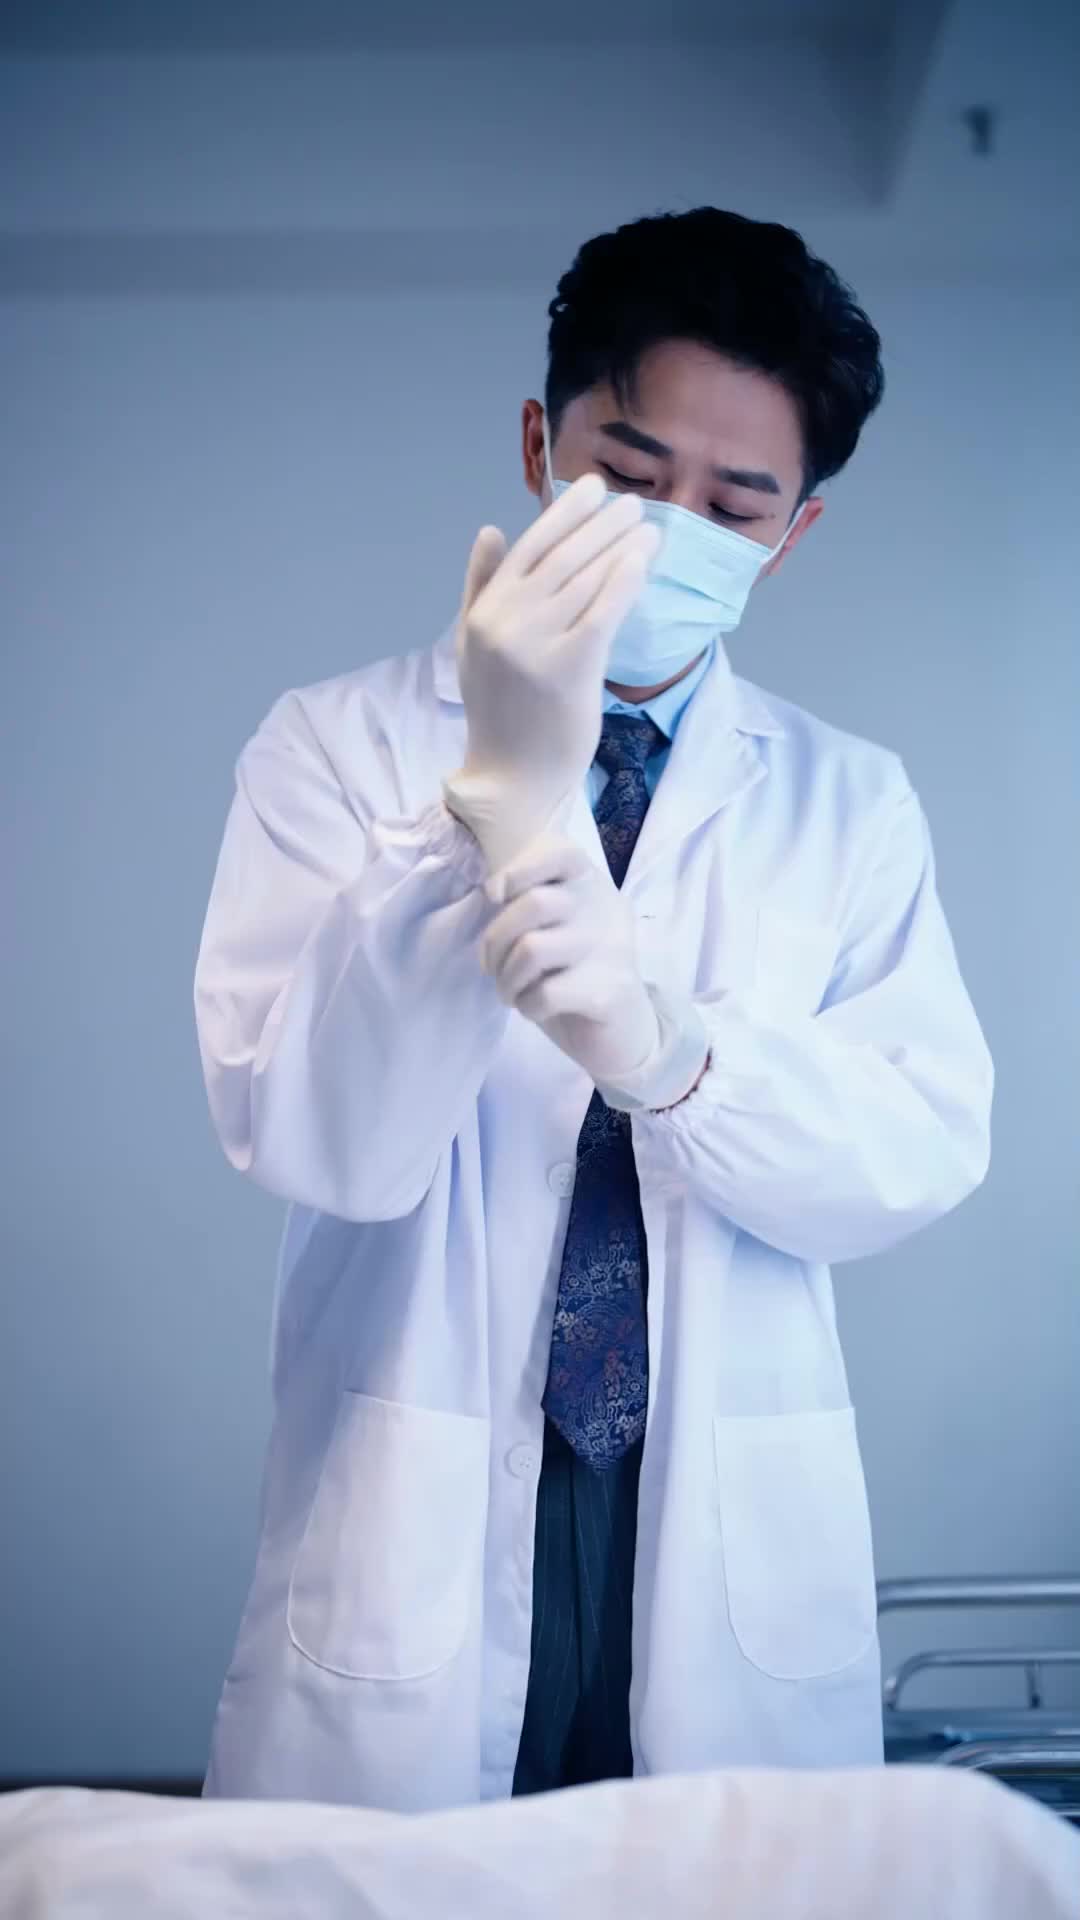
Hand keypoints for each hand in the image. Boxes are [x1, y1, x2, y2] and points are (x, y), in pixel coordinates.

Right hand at [443, 479, 659, 870]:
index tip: (595, 490)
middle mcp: (506, 621)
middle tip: (633, 504)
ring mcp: (537, 643)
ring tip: (649, 528)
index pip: (529, 547)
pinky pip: (603, 611)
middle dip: (602, 524)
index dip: (565, 514)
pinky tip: (643, 559)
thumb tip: (491, 530)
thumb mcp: (473, 645)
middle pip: (563, 557)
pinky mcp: (570, 668)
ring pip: (586, 579)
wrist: (510, 778)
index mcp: (483, 612)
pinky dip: (624, 579)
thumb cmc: (499, 714)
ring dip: (621, 545)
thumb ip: (480, 586)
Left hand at [480, 834, 710, 1109]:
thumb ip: (531, 901)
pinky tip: (535, 1010)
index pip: (561, 852)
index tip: (496, 895)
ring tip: (512, 993)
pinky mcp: (609, 991)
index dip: (520, 867)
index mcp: (592, 887)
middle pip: (534, 903)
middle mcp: (606, 909)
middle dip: (496, 941)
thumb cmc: (577, 974)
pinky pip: (546, 992)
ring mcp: (613, 949)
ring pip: (533, 948)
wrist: (625, 1032)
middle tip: (495, 968)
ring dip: (507, 979)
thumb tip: (495, 890)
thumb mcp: (557, 927)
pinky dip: (527, 1005)